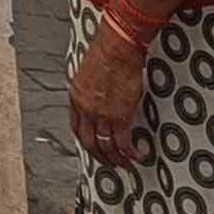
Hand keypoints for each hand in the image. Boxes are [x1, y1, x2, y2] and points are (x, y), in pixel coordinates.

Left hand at [69, 18, 146, 169]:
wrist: (117, 48)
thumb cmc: (106, 53)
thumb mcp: (87, 73)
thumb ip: (88, 90)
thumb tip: (96, 98)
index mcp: (76, 96)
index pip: (76, 127)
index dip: (85, 140)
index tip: (93, 147)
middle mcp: (86, 108)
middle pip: (88, 142)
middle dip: (100, 157)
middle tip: (109, 163)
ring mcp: (102, 114)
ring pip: (106, 146)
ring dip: (116, 159)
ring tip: (125, 165)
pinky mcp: (120, 116)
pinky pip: (123, 143)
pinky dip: (130, 153)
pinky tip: (137, 155)